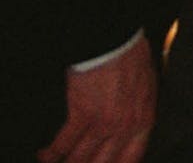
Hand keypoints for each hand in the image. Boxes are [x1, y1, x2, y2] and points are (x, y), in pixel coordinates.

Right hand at [37, 36, 156, 162]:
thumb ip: (139, 110)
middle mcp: (125, 127)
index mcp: (144, 120)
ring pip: (81, 157)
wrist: (116, 42)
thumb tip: (132, 124)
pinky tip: (45, 155)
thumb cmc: (131, 58)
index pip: (131, 158)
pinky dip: (52, 152)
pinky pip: (64, 142)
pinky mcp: (82, 113)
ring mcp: (104, 123)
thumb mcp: (147, 87)